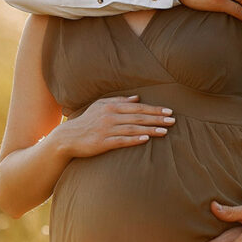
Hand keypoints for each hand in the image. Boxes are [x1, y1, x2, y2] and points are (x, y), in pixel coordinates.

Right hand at [56, 95, 173, 157]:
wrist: (67, 137)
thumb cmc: (87, 121)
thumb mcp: (100, 106)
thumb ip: (119, 101)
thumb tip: (137, 98)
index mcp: (111, 106)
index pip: (138, 107)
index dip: (155, 109)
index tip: (169, 111)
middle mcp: (110, 116)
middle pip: (138, 117)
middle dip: (157, 118)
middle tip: (173, 120)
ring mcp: (106, 129)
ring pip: (133, 128)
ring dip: (150, 129)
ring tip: (165, 131)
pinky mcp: (102, 142)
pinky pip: (121, 140)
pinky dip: (134, 139)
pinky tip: (145, 139)